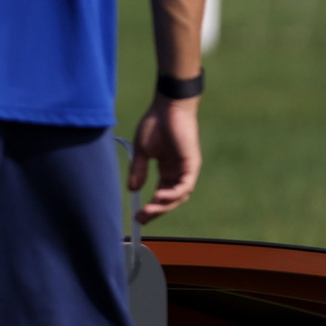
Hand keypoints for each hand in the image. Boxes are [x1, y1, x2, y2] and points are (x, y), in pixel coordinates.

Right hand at [129, 96, 200, 220]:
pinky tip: (159, 196)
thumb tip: (133, 189)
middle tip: (141, 218)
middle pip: (170, 199)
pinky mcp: (192, 164)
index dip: (151, 206)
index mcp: (167, 169)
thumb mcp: (142, 151)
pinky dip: (173, 193)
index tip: (137, 216)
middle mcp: (178, 172)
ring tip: (148, 210)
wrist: (167, 107)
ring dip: (164, 205)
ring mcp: (187, 169)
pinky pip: (185, 185)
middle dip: (156, 211)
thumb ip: (139, 170)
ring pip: (179, 195)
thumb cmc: (154, 124)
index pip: (161, 193)